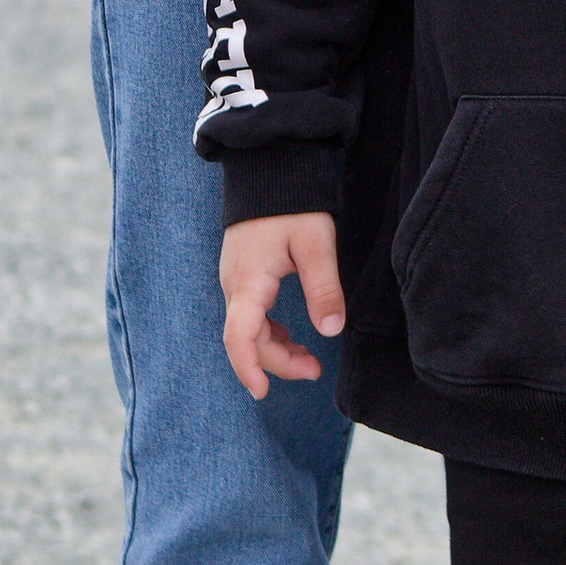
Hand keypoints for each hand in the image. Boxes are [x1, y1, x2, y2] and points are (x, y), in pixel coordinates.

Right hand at [218, 211, 341, 397]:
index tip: (262, 393)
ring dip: (275, 349)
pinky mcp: (244, 275)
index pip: (239, 338)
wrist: (269, 171)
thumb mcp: (316, 244)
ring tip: (309, 361)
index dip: (248, 369)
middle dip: (278, 362)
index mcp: (249, 282)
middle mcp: (235, 286)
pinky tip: (292, 337)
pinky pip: (250, 315)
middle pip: (247, 339)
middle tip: (315, 371)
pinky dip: (269, 333)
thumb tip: (330, 329)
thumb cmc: (293, 205)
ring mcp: (236, 281)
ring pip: (248, 329)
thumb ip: (323, 287)